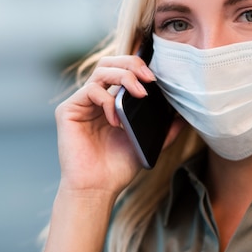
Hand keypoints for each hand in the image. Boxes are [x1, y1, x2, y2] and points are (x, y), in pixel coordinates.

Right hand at [54, 55, 163, 195]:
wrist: (98, 189)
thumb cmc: (118, 167)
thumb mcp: (148, 143)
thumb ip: (164, 128)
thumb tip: (184, 115)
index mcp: (110, 101)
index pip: (121, 70)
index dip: (138, 66)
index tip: (156, 78)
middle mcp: (94, 98)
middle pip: (109, 62)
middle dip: (131, 63)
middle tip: (149, 78)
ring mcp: (80, 102)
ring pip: (101, 70)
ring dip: (124, 77)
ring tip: (139, 94)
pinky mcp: (68, 110)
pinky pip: (89, 90)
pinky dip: (107, 100)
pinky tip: (116, 120)